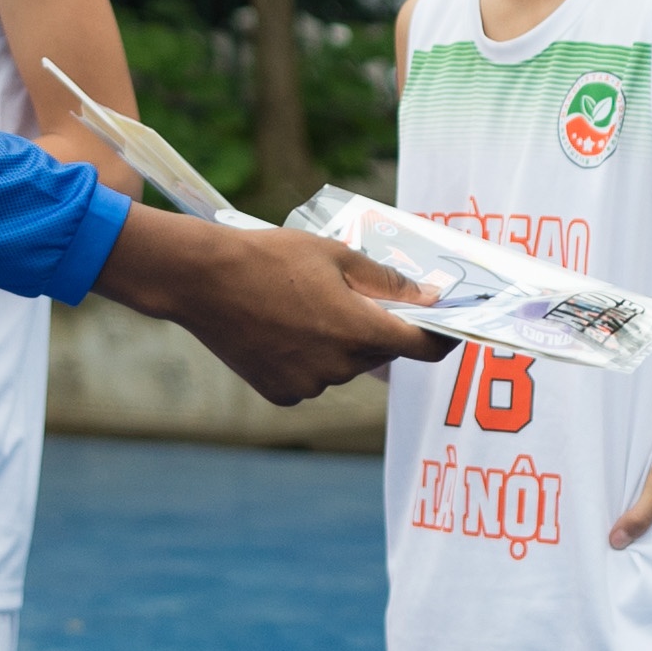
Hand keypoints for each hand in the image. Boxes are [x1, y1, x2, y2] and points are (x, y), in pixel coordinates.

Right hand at [99, 207, 446, 403]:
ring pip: (344, 366)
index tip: (449, 328)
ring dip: (339, 343)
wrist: (202, 280)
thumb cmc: (271, 258)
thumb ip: (387, 282)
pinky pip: (312, 378)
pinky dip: (308, 358)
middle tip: (351, 296)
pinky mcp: (282, 394)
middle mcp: (339, 367)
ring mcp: (309, 385)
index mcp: (360, 331)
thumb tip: (428, 298)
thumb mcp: (336, 256)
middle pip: (379, 354)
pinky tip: (282, 329)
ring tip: (303, 307)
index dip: (442, 338)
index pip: (423, 348)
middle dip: (375, 327)